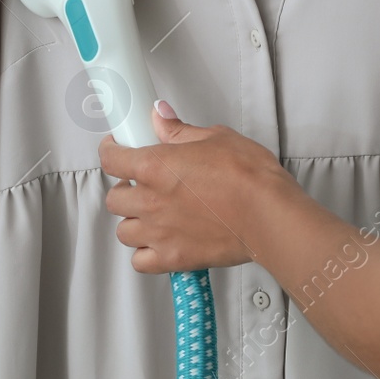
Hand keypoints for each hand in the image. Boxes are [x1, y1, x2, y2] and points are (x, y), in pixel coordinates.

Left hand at [99, 102, 295, 273]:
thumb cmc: (249, 177)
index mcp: (155, 166)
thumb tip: (160, 117)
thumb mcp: (216, 137)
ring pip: (123, 230)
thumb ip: (180, 130)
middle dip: (125, 188)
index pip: (111, 159)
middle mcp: (151, 200)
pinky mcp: (173, 258)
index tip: (118, 148)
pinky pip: (140, 261)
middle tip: (143, 183)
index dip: (111, 150)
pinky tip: (160, 241)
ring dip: (134, 221)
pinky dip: (145, 253)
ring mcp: (159, 233)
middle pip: (114, 198)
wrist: (268, 215)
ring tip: (153, 214)